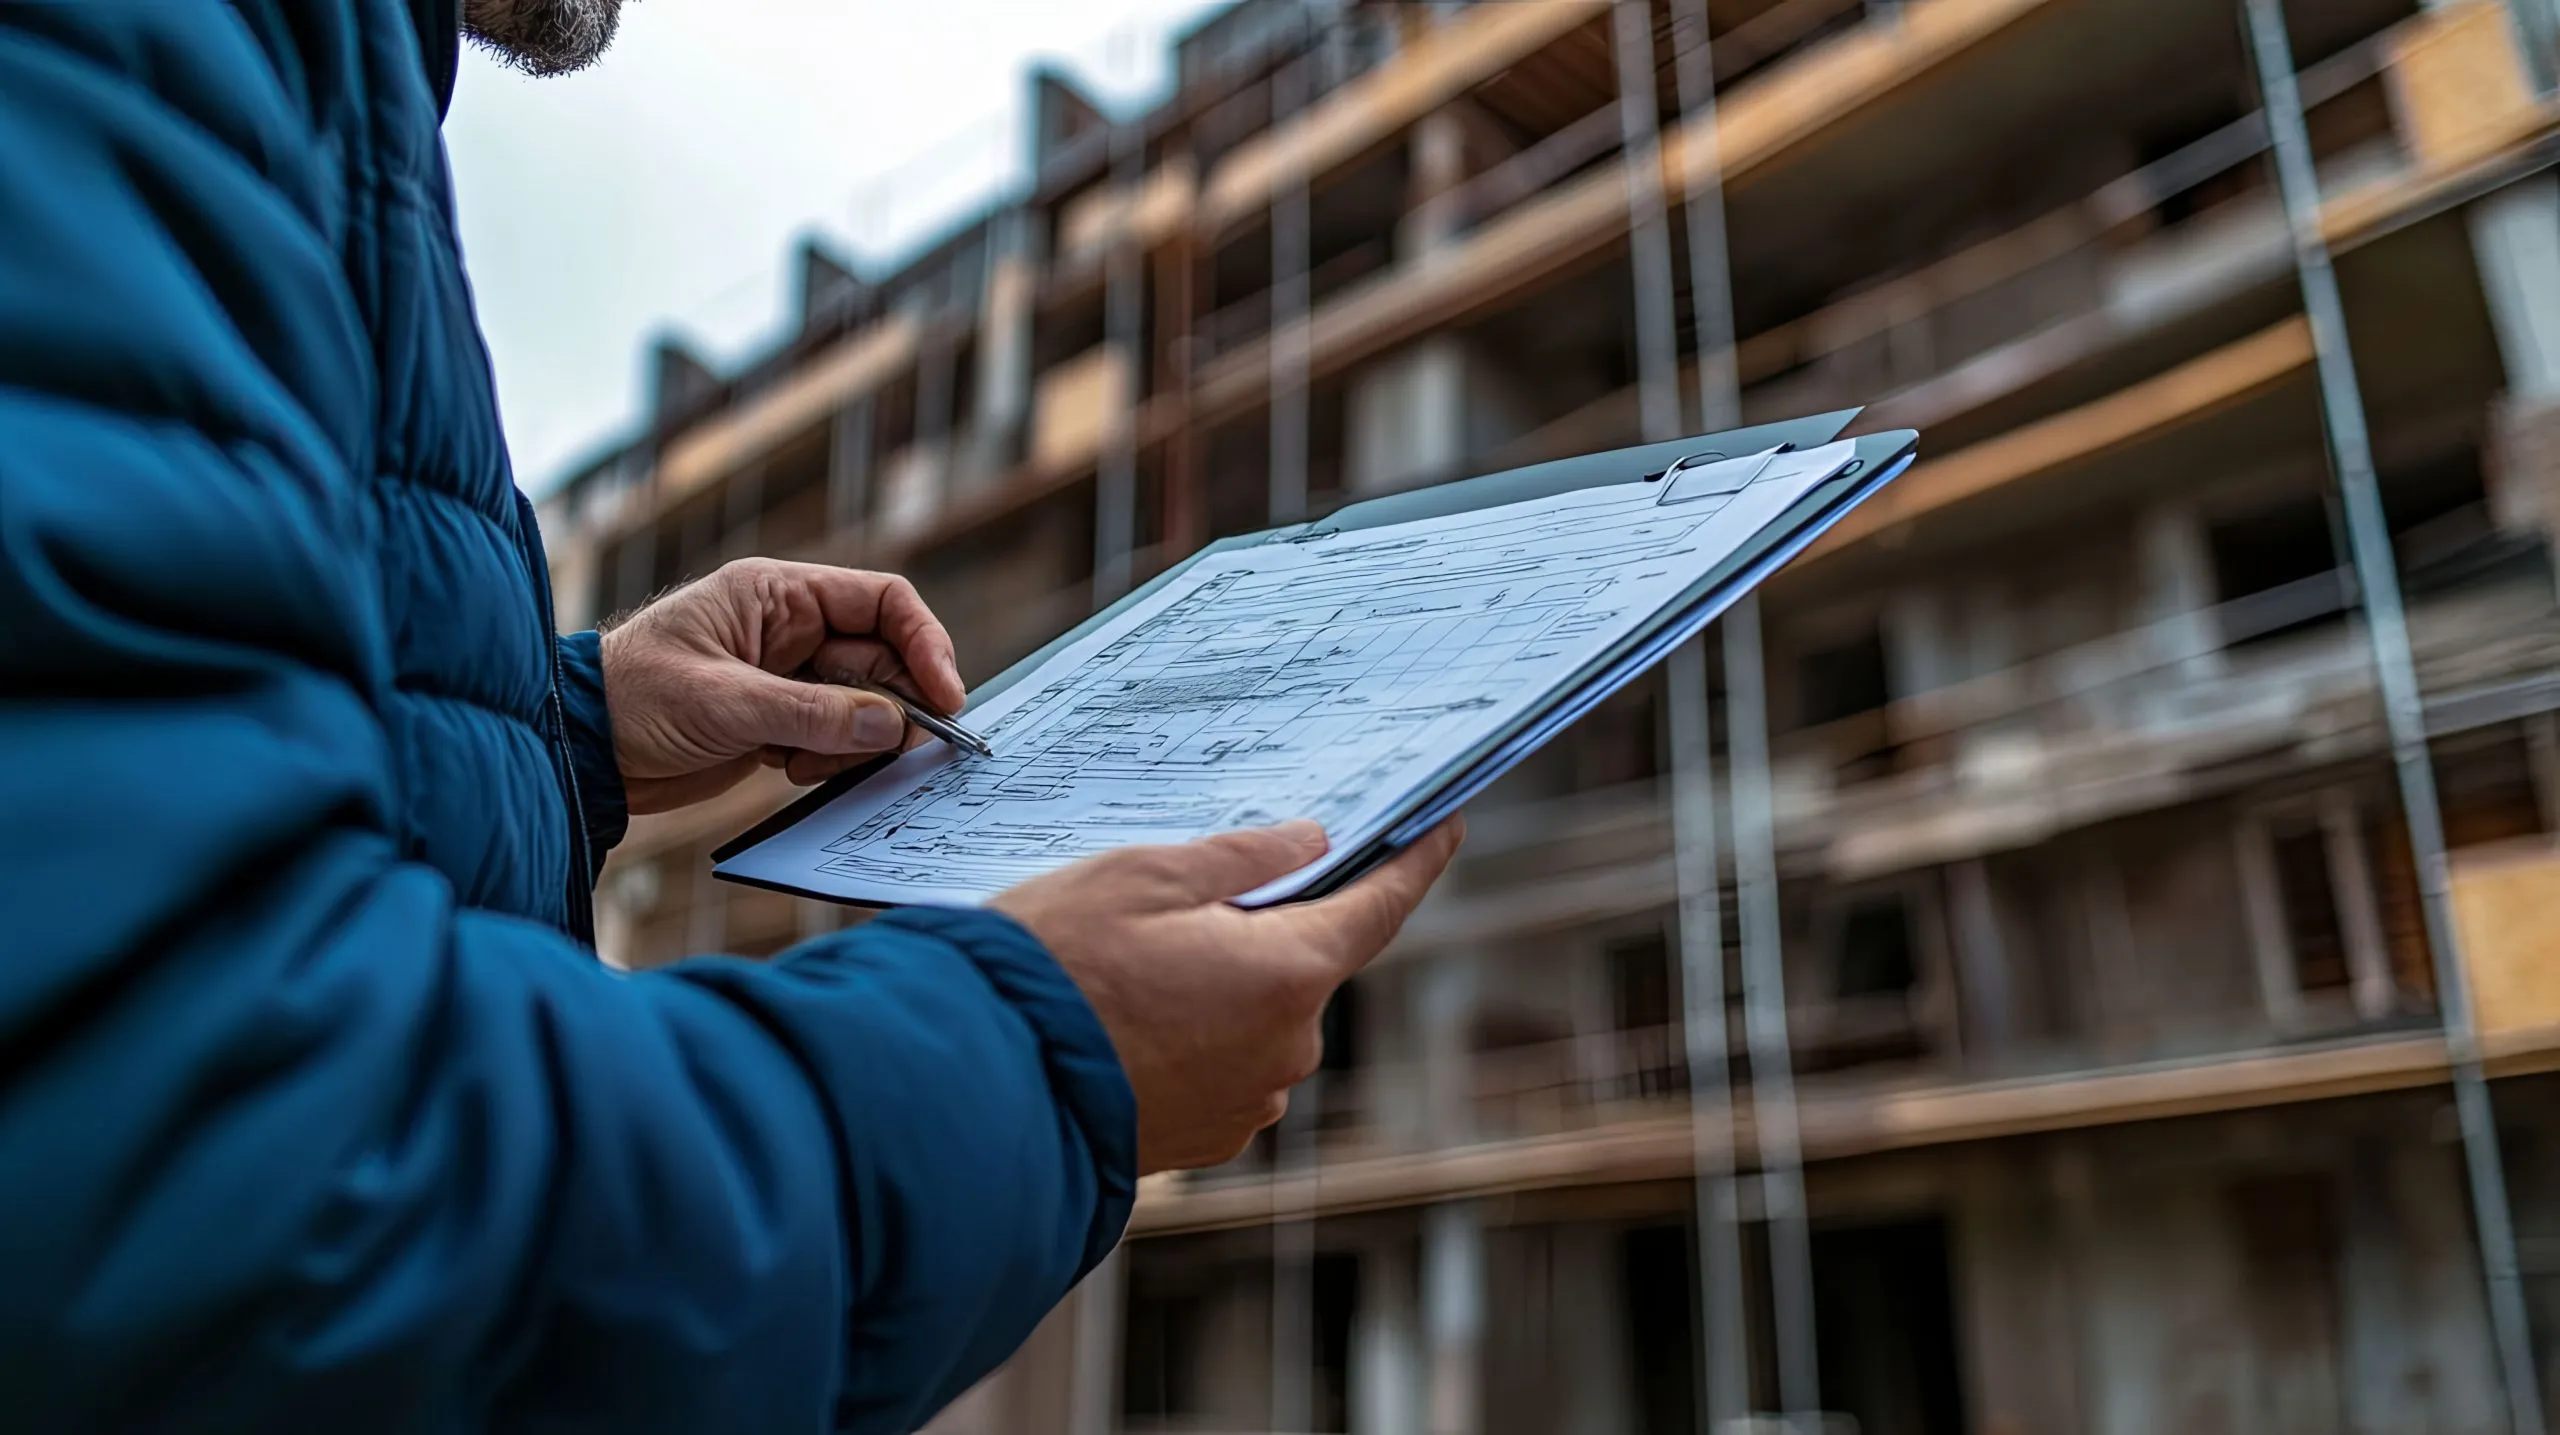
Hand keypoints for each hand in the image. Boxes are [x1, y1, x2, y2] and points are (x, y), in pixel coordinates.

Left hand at [598, 558, 965, 815]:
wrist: (578, 749)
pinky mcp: (777, 722)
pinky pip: (836, 737)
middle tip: (896, 751)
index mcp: (778, 595)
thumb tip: (893, 726)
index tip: (945, 697)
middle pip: (882, 659)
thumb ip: (814, 715)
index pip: (881, 601)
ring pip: (864, 705)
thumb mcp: (726, 704)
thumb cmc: (634, 700)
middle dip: (893, 706)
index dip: (924, 644)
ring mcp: (786, 677)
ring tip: (807, 763)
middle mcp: (790, 629)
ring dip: (856, 741)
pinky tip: (784, 770)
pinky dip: (830, 760)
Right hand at [992, 817, 1464, 1172]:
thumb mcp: (1143, 877)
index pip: (1380, 908)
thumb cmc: (1055, 971)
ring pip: (1257, 1018)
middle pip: (1304, 963)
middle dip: (1264, 925)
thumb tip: (1308, 844)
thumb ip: (1240, 857)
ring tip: (1129, 961)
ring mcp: (1246, 1102)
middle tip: (1188, 892)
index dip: (1416, 860)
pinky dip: (1190, 1035)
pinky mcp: (1202, 1139)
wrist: (977, 1089)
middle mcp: (1285, 1049)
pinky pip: (1220, 1066)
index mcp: (1288, 974)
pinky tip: (1124, 1016)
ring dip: (1218, 985)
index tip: (1444, 824)